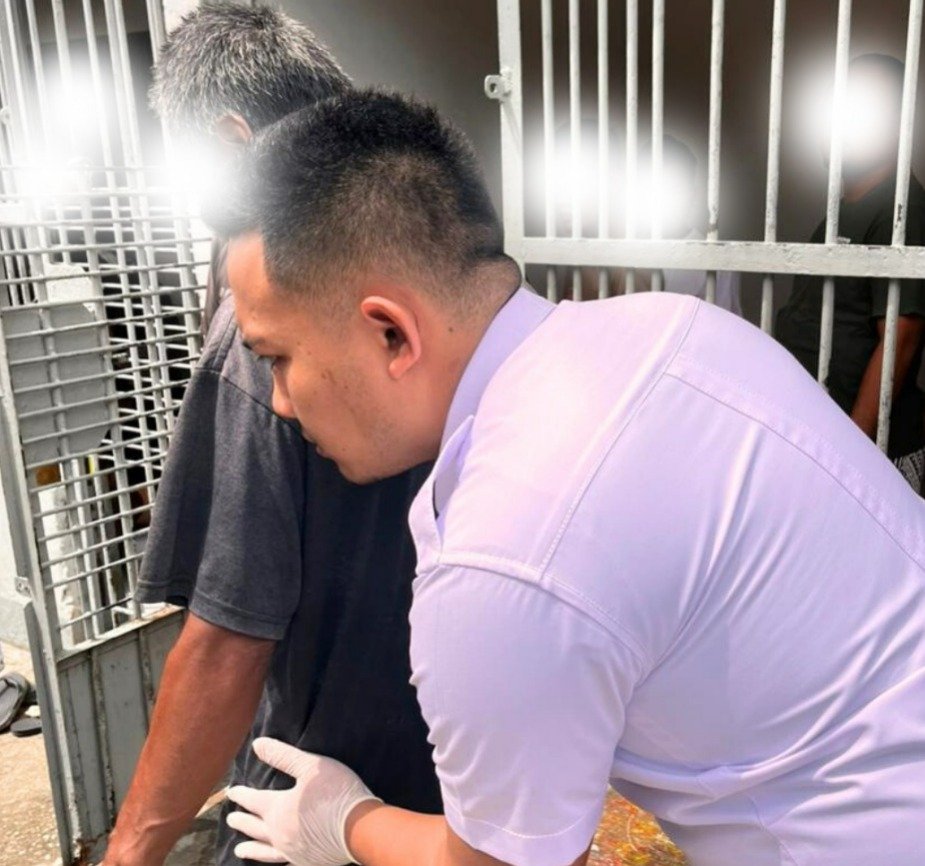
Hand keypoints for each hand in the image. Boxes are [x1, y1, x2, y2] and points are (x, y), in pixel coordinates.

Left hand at [226, 738, 380, 864]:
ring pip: (264, 851)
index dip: (242, 795)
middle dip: (242, 821)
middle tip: (231, 819)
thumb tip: (257, 745)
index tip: (232, 792)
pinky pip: (282, 863)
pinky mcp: (306, 862)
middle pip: (255, 827)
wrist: (359, 828)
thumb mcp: (310, 766)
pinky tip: (272, 860)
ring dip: (251, 849)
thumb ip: (283, 756)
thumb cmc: (335, 792)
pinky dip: (271, 862)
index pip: (254, 800)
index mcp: (278, 809)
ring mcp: (292, 851)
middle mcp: (279, 834)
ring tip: (239, 850)